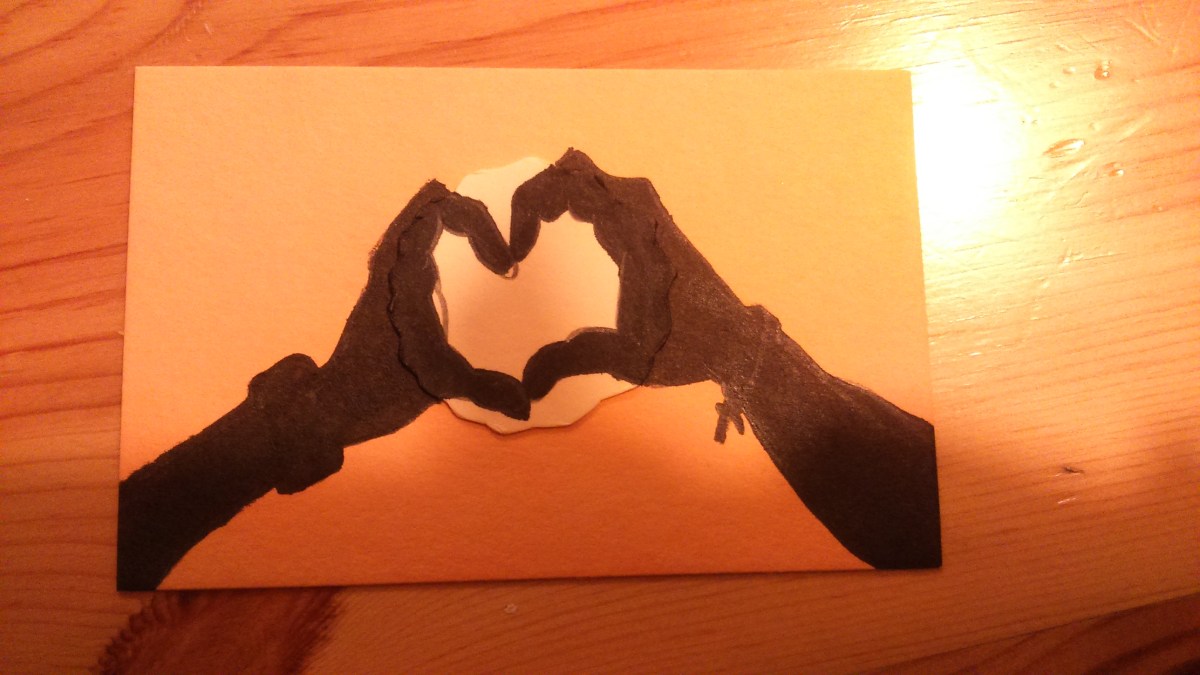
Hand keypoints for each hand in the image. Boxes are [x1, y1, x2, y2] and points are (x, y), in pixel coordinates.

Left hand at [314, 181, 529, 448]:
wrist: (331, 406)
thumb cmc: (380, 391)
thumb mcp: (439, 386)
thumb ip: (486, 390)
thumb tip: (525, 406)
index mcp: (404, 277)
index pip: (440, 215)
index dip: (481, 227)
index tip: (505, 266)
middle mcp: (390, 268)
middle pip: (426, 209)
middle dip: (471, 218)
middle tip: (498, 253)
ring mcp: (381, 278)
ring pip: (411, 224)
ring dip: (448, 224)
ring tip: (480, 235)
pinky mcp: (379, 292)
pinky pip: (402, 245)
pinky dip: (429, 238)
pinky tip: (442, 257)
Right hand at [510, 149, 760, 400]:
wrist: (736, 342)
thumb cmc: (685, 349)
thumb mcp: (626, 359)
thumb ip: (572, 361)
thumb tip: (527, 384)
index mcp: (635, 235)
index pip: (570, 187)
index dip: (530, 206)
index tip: (517, 251)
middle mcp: (643, 214)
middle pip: (577, 170)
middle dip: (538, 194)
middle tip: (523, 237)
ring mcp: (652, 214)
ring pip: (594, 174)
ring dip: (559, 192)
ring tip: (540, 227)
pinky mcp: (656, 224)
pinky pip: (610, 190)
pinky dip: (580, 197)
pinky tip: (571, 227)